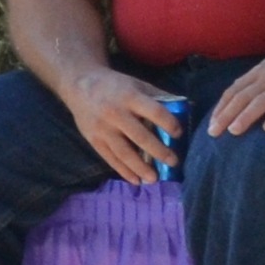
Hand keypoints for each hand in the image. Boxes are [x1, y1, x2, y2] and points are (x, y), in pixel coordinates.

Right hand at [61, 65, 179, 184]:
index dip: (168, 123)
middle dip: (158, 151)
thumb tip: (184, 108)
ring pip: (123, 152)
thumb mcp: (137, 84)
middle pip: (140, 136)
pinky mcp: (93, 139)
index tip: (179, 133)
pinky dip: (123, 171)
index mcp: (130, 97)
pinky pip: (110, 158)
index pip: (154, 112)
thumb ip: (157, 97)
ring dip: (140, 167)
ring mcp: (103, 128)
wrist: (80, 84)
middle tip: (173, 162)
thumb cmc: (115, 85)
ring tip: (154, 179)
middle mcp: (115, 114)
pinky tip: (135, 180)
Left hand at [205, 52, 264, 137]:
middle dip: (228, 114)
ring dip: (246, 116)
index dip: (222, 107)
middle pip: (245, 95)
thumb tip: (227, 107)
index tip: (212, 125)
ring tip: (234, 131)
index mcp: (262, 71)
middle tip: (215, 132)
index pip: (236, 89)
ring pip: (264, 101)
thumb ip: (253, 86)